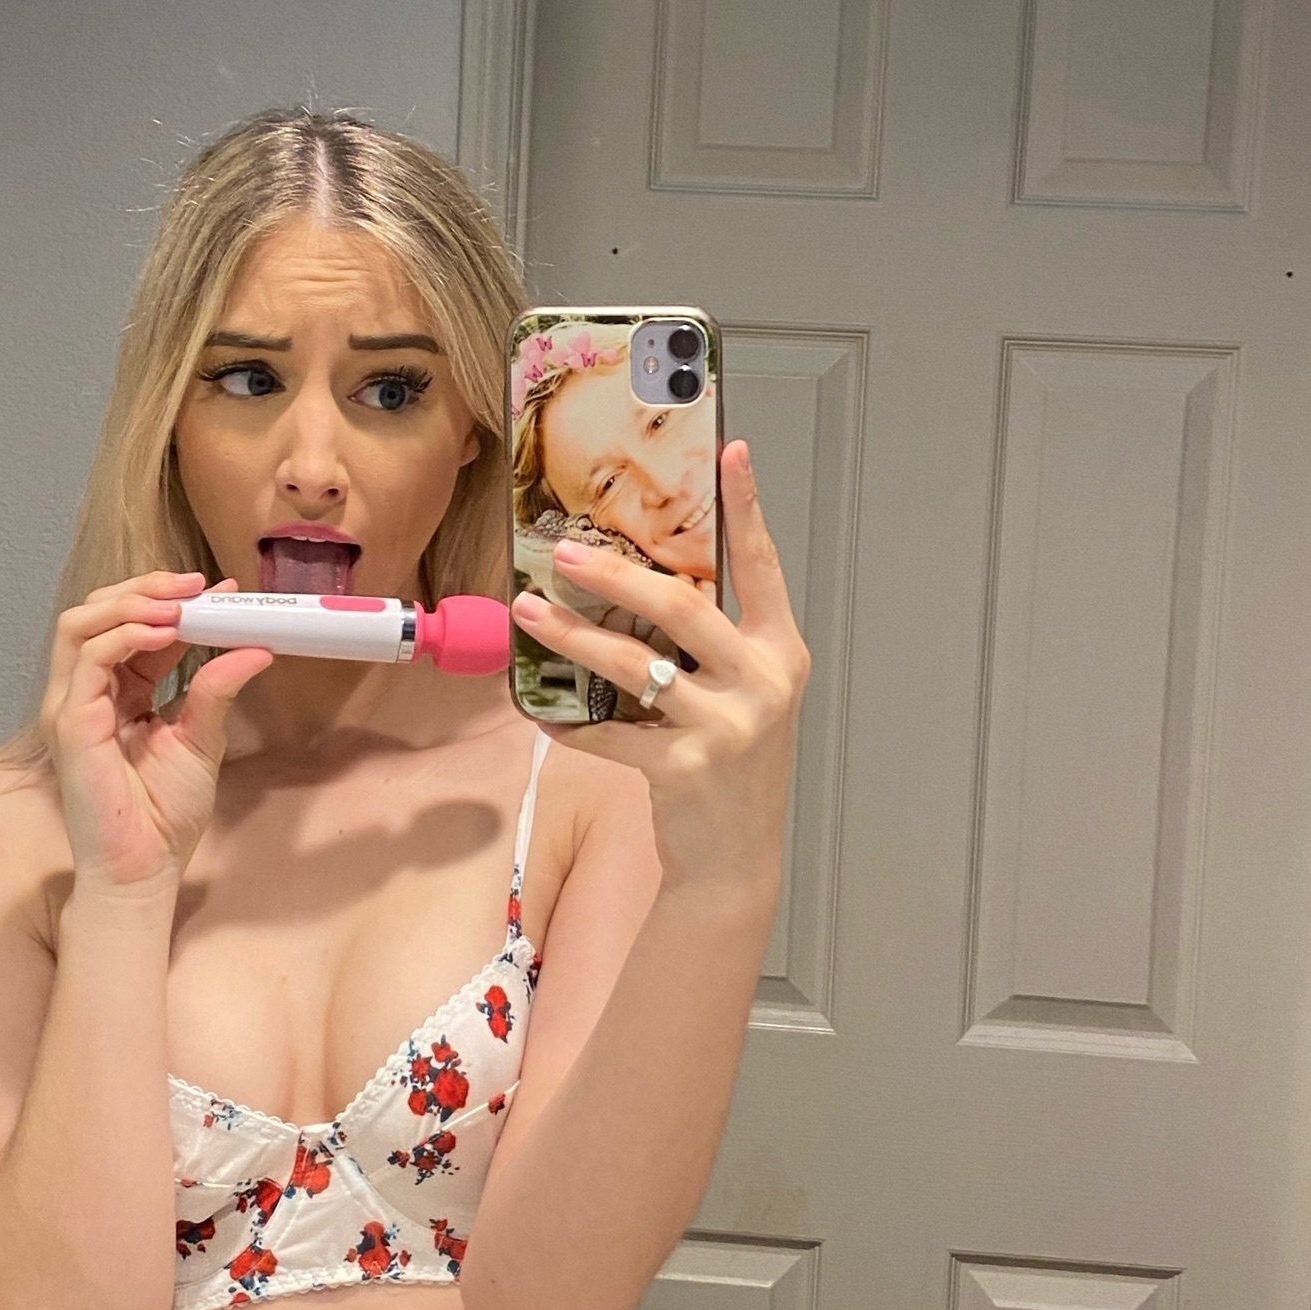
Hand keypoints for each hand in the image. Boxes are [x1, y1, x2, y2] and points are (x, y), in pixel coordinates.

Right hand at [40, 568, 273, 894]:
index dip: (174, 600)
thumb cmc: (164, 813)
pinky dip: (123, 635)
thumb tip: (256, 646)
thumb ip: (217, 689)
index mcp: (119, 692)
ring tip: (178, 602)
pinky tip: (163, 631)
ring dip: (130, 602)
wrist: (146, 866)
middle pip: (98, 612)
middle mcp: (88, 691)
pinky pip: (87, 659)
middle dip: (146, 587)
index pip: (135, 627)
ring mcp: (73, 704)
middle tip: (196, 583)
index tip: (221, 589)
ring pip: (80, 624)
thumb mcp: (202, 737)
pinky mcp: (70, 722)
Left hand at [509, 439, 811, 894]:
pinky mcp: (685, 769)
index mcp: (780, 652)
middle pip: (684, 607)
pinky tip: (543, 709)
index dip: (748, 509)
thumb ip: (714, 642)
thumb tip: (640, 578)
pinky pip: (610, 731)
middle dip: (618, 573)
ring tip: (530, 612)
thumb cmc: (733, 759)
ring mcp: (726, 727)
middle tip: (565, 552)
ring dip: (573, 635)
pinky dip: (570, 719)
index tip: (732, 453)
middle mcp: (762, 683)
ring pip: (636, 663)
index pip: (762, 567)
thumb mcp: (743, 692)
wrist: (737, 856)